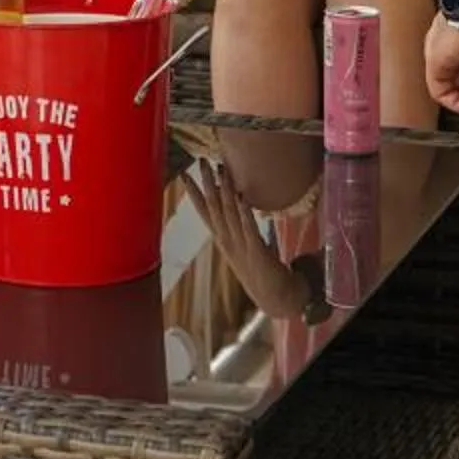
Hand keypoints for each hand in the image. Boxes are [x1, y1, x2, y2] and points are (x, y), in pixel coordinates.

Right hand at [186, 162, 308, 320]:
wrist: (274, 299)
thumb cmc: (261, 271)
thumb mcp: (244, 248)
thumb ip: (239, 228)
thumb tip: (238, 205)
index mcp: (223, 240)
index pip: (204, 212)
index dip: (194, 193)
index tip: (185, 173)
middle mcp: (228, 241)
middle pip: (214, 208)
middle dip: (207, 183)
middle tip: (202, 160)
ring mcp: (241, 246)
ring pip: (229, 213)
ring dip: (224, 190)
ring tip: (220, 169)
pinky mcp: (258, 251)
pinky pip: (249, 227)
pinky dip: (244, 211)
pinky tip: (241, 196)